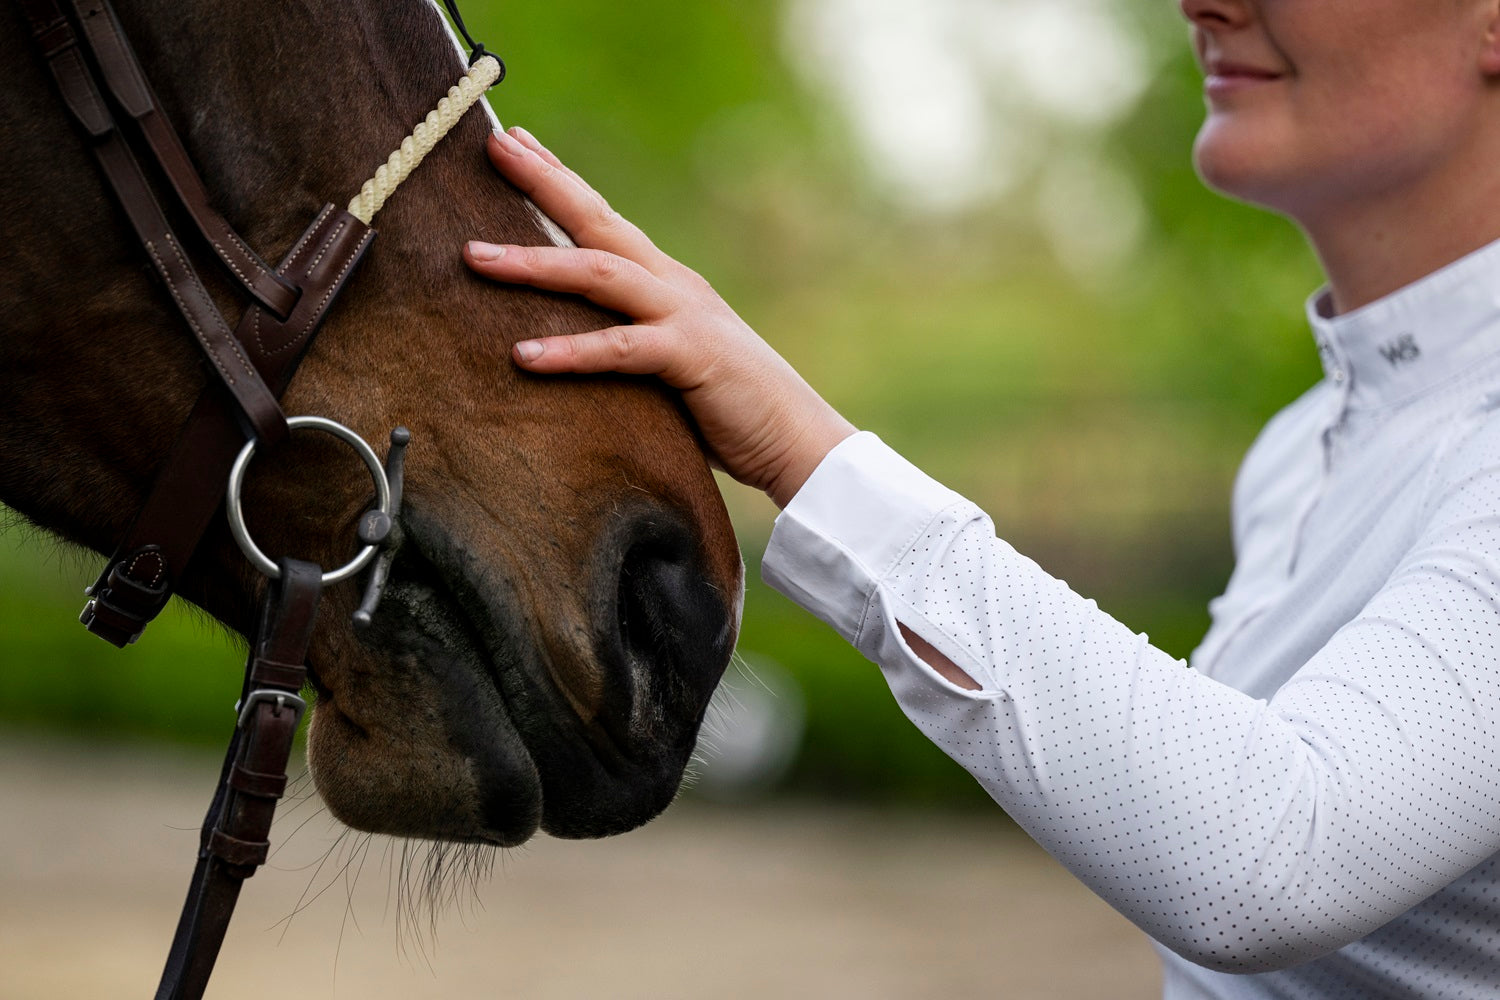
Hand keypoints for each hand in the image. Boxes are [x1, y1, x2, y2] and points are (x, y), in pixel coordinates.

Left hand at [463, 127, 855, 507]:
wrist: (800, 440)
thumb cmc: (733, 409)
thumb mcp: (670, 364)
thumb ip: (628, 344)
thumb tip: (570, 349)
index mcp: (668, 283)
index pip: (604, 220)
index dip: (561, 178)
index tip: (515, 143)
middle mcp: (673, 285)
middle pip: (598, 222)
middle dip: (544, 183)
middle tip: (493, 145)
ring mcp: (684, 316)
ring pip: (599, 274)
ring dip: (535, 263)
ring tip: (476, 258)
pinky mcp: (691, 357)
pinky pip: (621, 349)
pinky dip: (571, 350)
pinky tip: (524, 354)